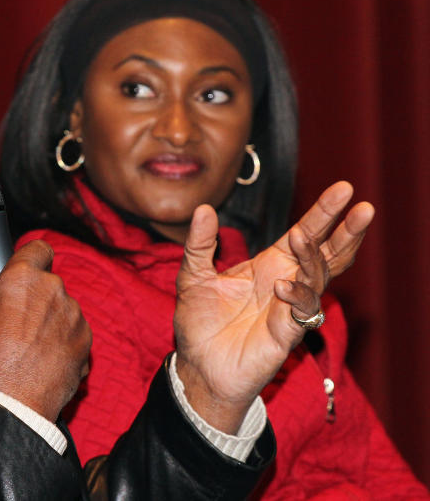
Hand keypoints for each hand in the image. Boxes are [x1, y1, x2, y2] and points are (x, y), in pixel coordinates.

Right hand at [0, 240, 90, 420]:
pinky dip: (63, 345)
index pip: (39, 248)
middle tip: (16, 321)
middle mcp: (54, 289)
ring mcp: (74, 315)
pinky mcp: (85, 341)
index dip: (32, 257)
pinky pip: (74, 336)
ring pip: (62, 310)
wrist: (10, 397)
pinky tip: (44, 360)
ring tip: (30, 347)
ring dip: (50, 322)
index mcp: (23, 275)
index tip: (26, 270)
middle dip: (36, 299)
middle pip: (48, 284)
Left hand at [174, 181, 373, 432]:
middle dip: (346, 230)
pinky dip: (297, 294)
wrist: (197, 366)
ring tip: (304, 237)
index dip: (323, 213)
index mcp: (270, 265)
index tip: (344, 189)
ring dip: (314, 256)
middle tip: (363, 207)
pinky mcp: (287, 333)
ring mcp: (290, 307)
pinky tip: (282, 285)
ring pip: (320, 277)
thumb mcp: (192, 276)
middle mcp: (286, 282)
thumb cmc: (200, 322)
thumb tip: (204, 207)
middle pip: (327, 253)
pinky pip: (304, 309)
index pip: (304, 233)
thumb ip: (200, 244)